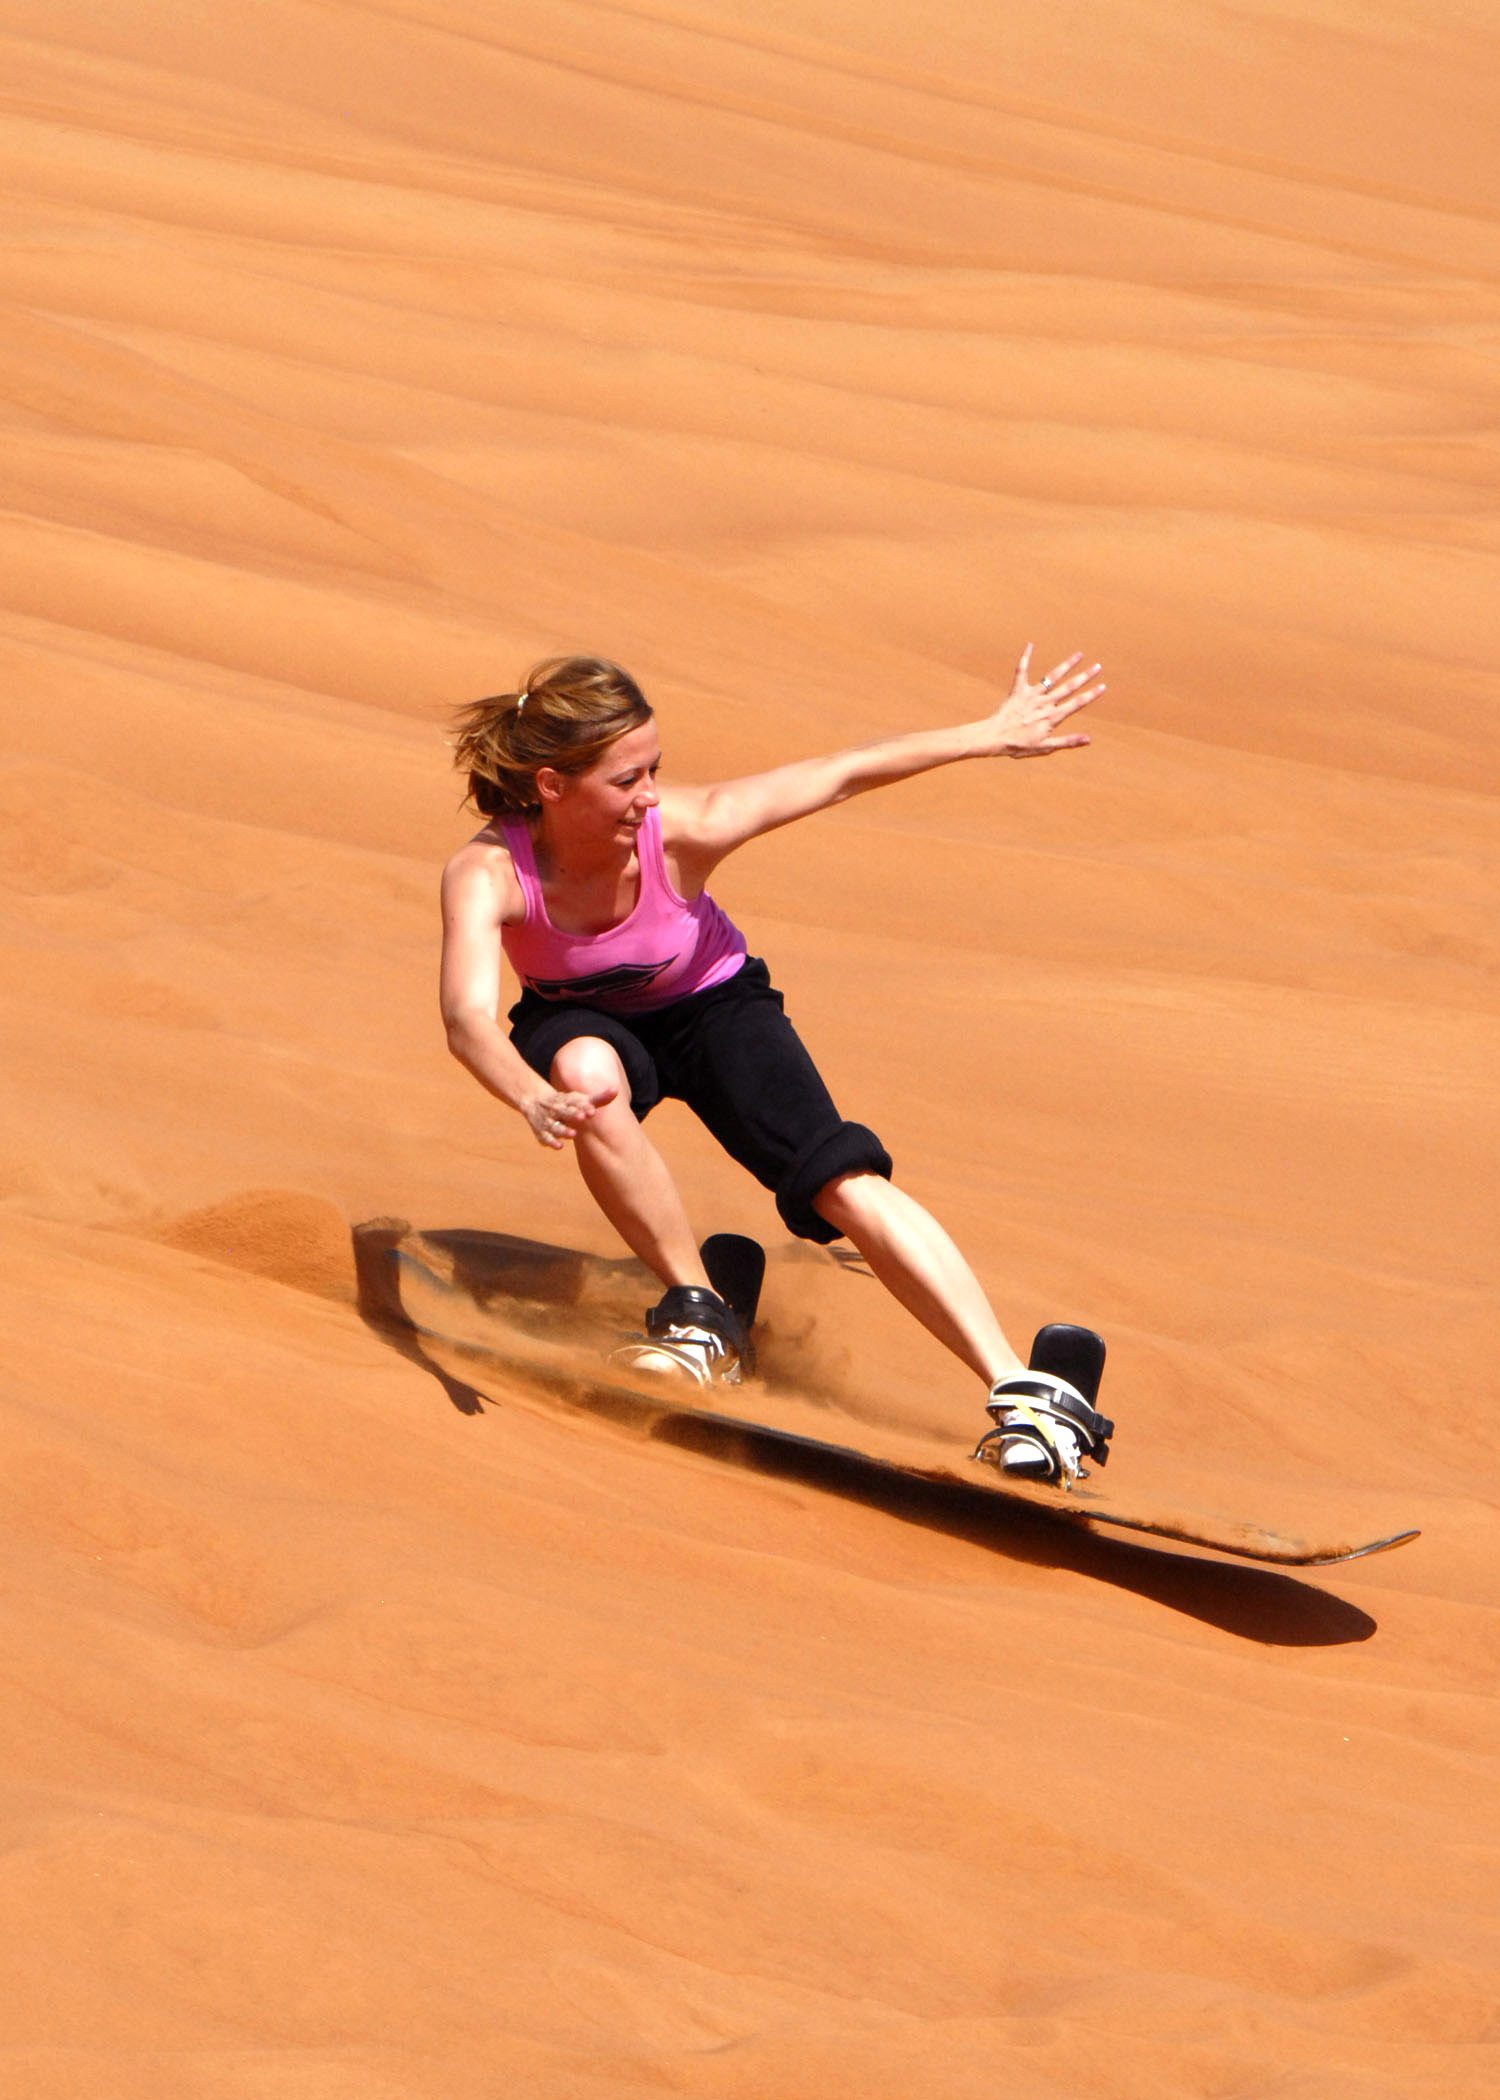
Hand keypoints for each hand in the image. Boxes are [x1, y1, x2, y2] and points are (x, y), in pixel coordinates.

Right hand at [521, 1082, 616, 1148]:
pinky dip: (551, 1141)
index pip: (575, 1102)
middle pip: (565, 1112)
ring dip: (563, 1130)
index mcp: (567, 1100)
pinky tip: (559, 1146)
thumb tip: (615, 1090)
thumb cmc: (566, 1102)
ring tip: (573, 1134)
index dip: (584, 1106)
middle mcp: (557, 1110)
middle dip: (573, 1114)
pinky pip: (545, 1137)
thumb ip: (598, 1098)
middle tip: (582, 1117)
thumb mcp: (580, 1099)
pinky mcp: (542, 1132)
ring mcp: (548, 1121)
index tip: (592, 1111)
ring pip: (555, 1126)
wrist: (534, 1101)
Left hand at [983, 644, 1103, 758]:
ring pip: (1052, 677)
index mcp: (1052, 717)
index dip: (1091, 695)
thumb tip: (1088, 739)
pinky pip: (1021, 671)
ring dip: (1066, 665)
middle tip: (1098, 666)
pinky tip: (1030, 645)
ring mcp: (1031, 695)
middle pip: (1069, 687)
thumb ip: (1067, 741)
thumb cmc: (1018, 746)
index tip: (1103, 686)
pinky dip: (1025, 658)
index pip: (1076, 704)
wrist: (994, 738)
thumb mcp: (1044, 748)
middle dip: (1084, 676)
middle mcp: (1044, 703)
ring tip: (1079, 654)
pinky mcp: (1018, 691)